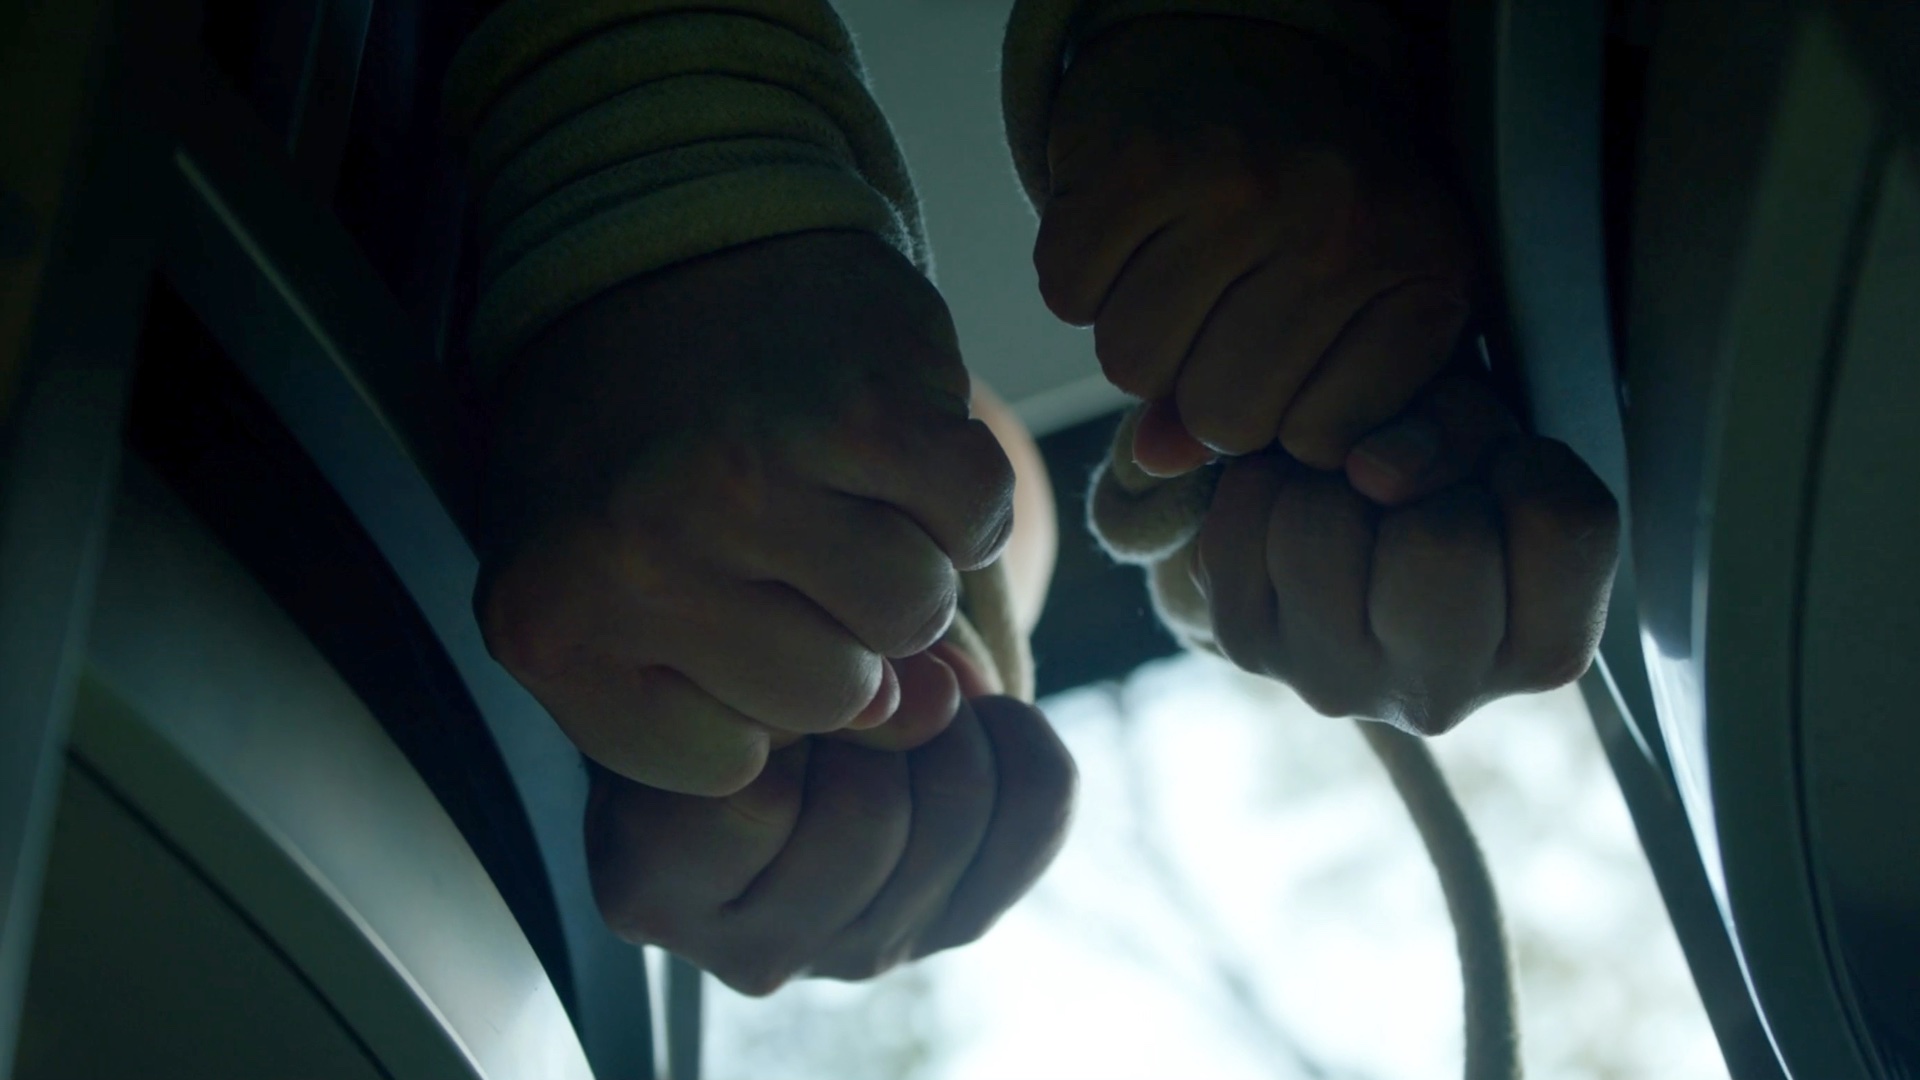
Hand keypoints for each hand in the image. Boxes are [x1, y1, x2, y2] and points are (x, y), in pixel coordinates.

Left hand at [476, 231, 1015, 794]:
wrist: (664, 241)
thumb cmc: (641, 443)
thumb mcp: (630, 584)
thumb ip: (756, 688)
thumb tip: (940, 713)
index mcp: (550, 622)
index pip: (725, 766)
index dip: (754, 698)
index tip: (725, 618)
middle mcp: (635, 555)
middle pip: (833, 694)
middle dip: (836, 627)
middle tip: (786, 533)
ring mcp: (747, 479)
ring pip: (911, 614)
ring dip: (902, 554)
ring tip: (835, 484)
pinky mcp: (861, 411)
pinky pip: (976, 521)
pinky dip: (959, 493)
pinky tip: (891, 444)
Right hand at [585, 696, 1076, 994]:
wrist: (763, 712)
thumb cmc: (713, 680)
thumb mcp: (706, 661)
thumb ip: (784, 673)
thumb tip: (934, 696)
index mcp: (654, 886)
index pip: (755, 803)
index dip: (785, 704)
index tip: (778, 667)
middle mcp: (754, 952)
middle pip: (869, 816)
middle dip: (881, 714)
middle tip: (860, 674)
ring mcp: (862, 950)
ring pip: (958, 812)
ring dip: (951, 720)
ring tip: (910, 689)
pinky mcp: (956, 923)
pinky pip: (1039, 813)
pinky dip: (1021, 737)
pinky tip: (975, 718)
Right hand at [1037, 16, 1475, 475]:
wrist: (1244, 44)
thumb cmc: (1309, 200)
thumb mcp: (1347, 304)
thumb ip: (1280, 408)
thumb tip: (1157, 459)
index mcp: (1421, 270)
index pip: (1315, 438)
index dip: (1283, 412)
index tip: (1291, 355)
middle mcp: (1338, 224)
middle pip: (1220, 411)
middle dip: (1201, 382)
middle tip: (1220, 309)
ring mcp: (1237, 185)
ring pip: (1133, 363)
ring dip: (1134, 331)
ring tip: (1175, 266)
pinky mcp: (1138, 159)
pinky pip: (1068, 295)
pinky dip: (1080, 279)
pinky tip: (1128, 231)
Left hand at [1192, 376, 1619, 733]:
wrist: (1344, 529)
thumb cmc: (1446, 483)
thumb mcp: (1491, 433)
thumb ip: (1463, 426)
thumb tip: (1372, 470)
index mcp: (1545, 649)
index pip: (1558, 525)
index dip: (1518, 463)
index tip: (1490, 475)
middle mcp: (1442, 693)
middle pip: (1437, 545)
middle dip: (1419, 478)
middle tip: (1407, 489)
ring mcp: (1336, 681)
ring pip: (1322, 525)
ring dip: (1326, 475)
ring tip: (1344, 491)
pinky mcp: (1250, 646)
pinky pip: (1242, 521)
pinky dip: (1260, 482)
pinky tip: (1289, 507)